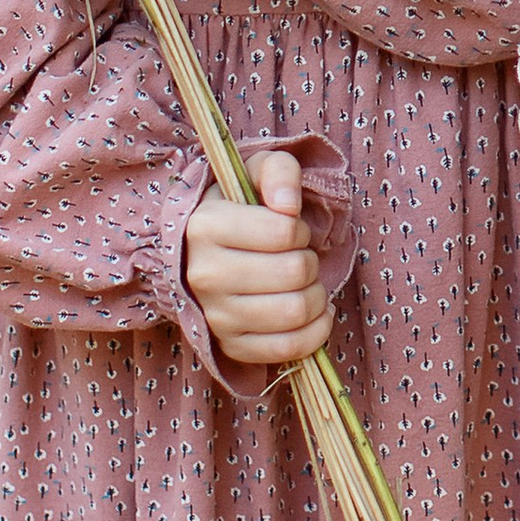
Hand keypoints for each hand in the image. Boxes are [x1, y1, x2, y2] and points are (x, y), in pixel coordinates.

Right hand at [183, 149, 336, 373]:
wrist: (203, 253)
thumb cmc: (240, 209)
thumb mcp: (255, 172)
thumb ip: (279, 172)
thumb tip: (288, 206)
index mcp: (205, 227)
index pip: (284, 232)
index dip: (299, 229)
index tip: (289, 230)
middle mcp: (204, 274)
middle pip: (294, 273)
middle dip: (310, 262)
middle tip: (299, 258)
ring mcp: (215, 315)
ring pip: (294, 312)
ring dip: (316, 296)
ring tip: (305, 284)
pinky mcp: (230, 345)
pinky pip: (287, 349)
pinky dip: (315, 332)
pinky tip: (314, 313)